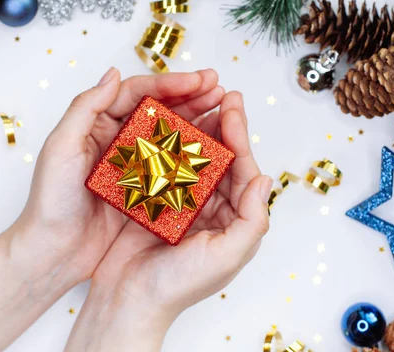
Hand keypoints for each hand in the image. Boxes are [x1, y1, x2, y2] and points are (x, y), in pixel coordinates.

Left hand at [10, 68, 226, 287]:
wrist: (54, 252)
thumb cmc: (50, 202)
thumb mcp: (60, 148)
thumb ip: (85, 108)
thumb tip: (114, 74)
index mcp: (96, 124)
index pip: (136, 94)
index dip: (168, 84)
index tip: (197, 81)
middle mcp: (117, 140)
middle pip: (158, 110)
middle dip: (190, 96)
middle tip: (219, 88)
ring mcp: (133, 164)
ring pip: (169, 134)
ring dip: (196, 120)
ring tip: (223, 109)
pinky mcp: (143, 189)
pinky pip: (171, 165)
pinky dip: (191, 154)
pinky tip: (211, 148)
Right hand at [66, 91, 272, 350]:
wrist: (128, 301)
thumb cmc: (178, 286)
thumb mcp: (227, 256)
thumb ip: (252, 219)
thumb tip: (265, 177)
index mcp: (231, 219)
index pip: (242, 170)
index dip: (240, 137)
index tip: (233, 107)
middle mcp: (210, 208)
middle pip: (220, 158)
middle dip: (223, 125)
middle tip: (222, 93)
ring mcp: (181, 202)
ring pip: (192, 157)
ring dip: (195, 129)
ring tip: (197, 100)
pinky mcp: (153, 200)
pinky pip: (164, 166)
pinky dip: (165, 145)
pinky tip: (164, 124)